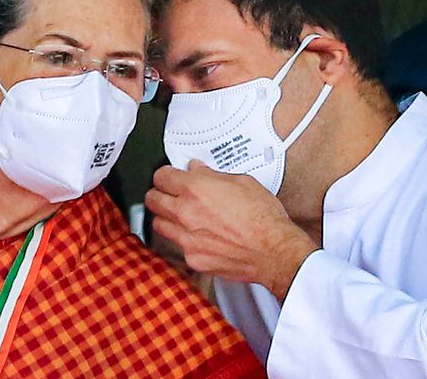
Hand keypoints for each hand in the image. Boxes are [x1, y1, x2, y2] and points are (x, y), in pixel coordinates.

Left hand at [145, 160, 318, 300]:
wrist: (274, 251)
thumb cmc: (263, 217)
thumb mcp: (242, 182)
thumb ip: (212, 175)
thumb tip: (197, 169)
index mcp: (196, 189)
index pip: (161, 177)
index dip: (166, 175)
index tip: (170, 177)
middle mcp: (186, 213)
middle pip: (152, 199)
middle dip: (159, 194)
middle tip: (169, 194)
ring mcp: (186, 238)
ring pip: (158, 224)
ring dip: (166, 217)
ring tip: (180, 216)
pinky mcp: (192, 258)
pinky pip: (176, 245)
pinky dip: (183, 239)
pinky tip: (197, 235)